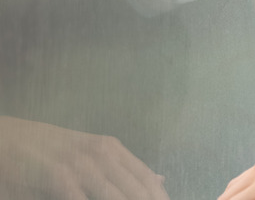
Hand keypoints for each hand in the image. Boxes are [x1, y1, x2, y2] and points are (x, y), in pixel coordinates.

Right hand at [0, 116, 168, 199]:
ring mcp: (81, 167)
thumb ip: (124, 167)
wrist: (5, 139)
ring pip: (117, 197)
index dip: (159, 197)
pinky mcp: (60, 179)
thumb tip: (161, 179)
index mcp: (110, 149)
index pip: (145, 178)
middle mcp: (100, 155)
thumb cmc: (45, 149)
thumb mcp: (89, 152)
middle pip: (137, 191)